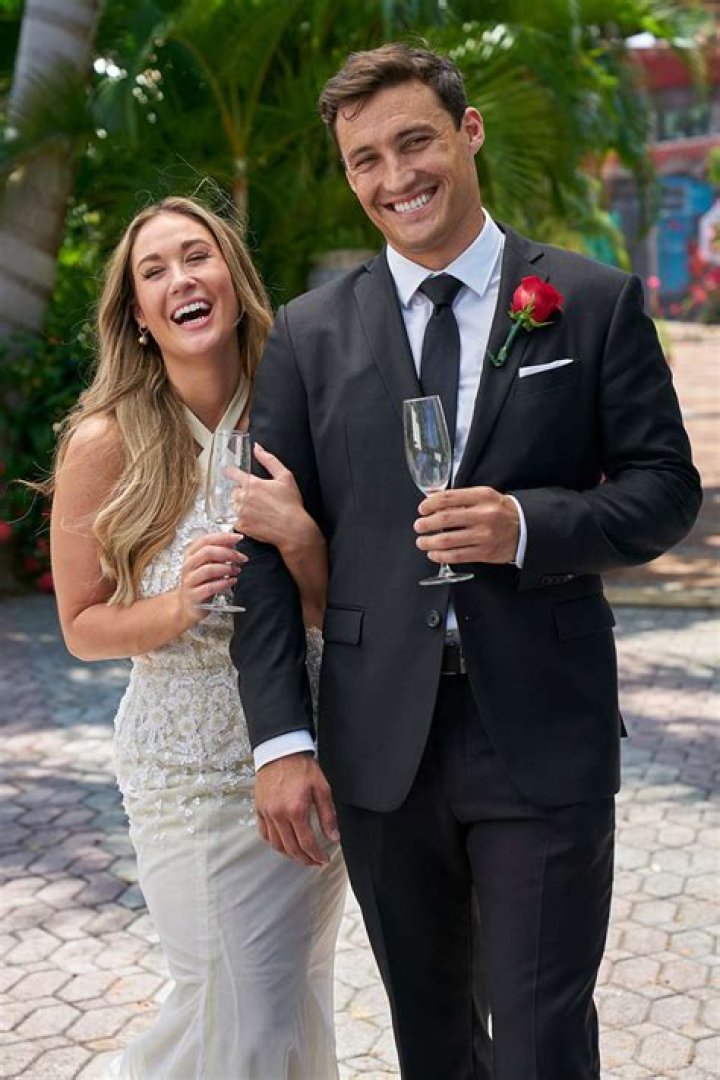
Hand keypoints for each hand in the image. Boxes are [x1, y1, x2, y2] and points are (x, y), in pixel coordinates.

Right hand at [178, 532, 246, 622]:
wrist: (188, 606)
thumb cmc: (201, 583)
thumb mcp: (209, 565)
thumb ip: (219, 553)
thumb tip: (233, 541)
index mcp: (191, 555)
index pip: (205, 540)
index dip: (223, 537)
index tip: (238, 538)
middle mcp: (188, 566)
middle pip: (207, 552)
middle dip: (228, 553)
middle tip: (242, 558)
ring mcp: (189, 581)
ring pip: (208, 569)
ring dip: (227, 568)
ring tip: (237, 570)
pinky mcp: (194, 596)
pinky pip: (209, 587)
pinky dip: (223, 583)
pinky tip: (232, 581)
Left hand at [229, 443, 308, 552]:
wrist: (293, 529)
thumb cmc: (291, 503)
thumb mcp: (285, 476)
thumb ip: (269, 460)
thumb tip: (257, 447)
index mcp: (252, 483)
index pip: (233, 473)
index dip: (230, 472)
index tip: (229, 473)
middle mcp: (243, 497)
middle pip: (233, 491)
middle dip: (240, 492)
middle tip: (254, 497)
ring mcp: (241, 512)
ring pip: (233, 505)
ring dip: (240, 505)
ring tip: (254, 510)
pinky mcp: (241, 526)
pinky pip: (235, 520)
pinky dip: (241, 519)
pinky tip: (253, 519)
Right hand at [255, 752, 339, 866]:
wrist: (280, 751)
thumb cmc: (302, 767)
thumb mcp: (322, 788)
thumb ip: (328, 815)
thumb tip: (333, 837)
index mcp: (296, 810)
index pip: (307, 843)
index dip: (317, 856)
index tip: (324, 860)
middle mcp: (278, 815)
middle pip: (291, 849)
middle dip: (305, 860)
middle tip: (316, 863)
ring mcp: (267, 813)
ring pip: (277, 845)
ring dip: (290, 855)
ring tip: (302, 857)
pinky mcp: (260, 809)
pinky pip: (265, 834)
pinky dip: (274, 843)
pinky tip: (284, 844)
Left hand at [414, 486, 518, 564]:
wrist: (526, 529)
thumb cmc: (501, 512)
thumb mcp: (485, 496)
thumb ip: (462, 497)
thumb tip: (434, 500)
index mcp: (482, 497)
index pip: (448, 498)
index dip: (430, 504)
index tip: (422, 509)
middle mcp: (483, 515)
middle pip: (445, 519)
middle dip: (426, 524)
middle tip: (419, 526)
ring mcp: (484, 535)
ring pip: (448, 540)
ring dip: (429, 542)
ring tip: (422, 542)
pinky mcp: (485, 552)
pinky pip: (457, 556)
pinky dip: (441, 556)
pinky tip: (434, 554)